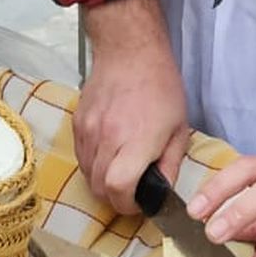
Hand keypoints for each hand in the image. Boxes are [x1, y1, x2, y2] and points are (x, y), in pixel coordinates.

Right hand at [74, 0, 188, 212]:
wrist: (130, 52)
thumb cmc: (161, 88)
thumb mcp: (179, 129)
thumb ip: (170, 165)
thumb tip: (160, 193)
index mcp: (137, 140)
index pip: (118, 188)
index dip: (127, 204)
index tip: (138, 202)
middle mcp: (107, 138)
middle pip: (99, 188)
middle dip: (115, 198)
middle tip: (131, 191)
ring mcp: (88, 130)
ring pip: (87, 175)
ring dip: (102, 182)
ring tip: (121, 171)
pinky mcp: (76, 123)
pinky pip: (80, 157)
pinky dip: (93, 165)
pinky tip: (109, 154)